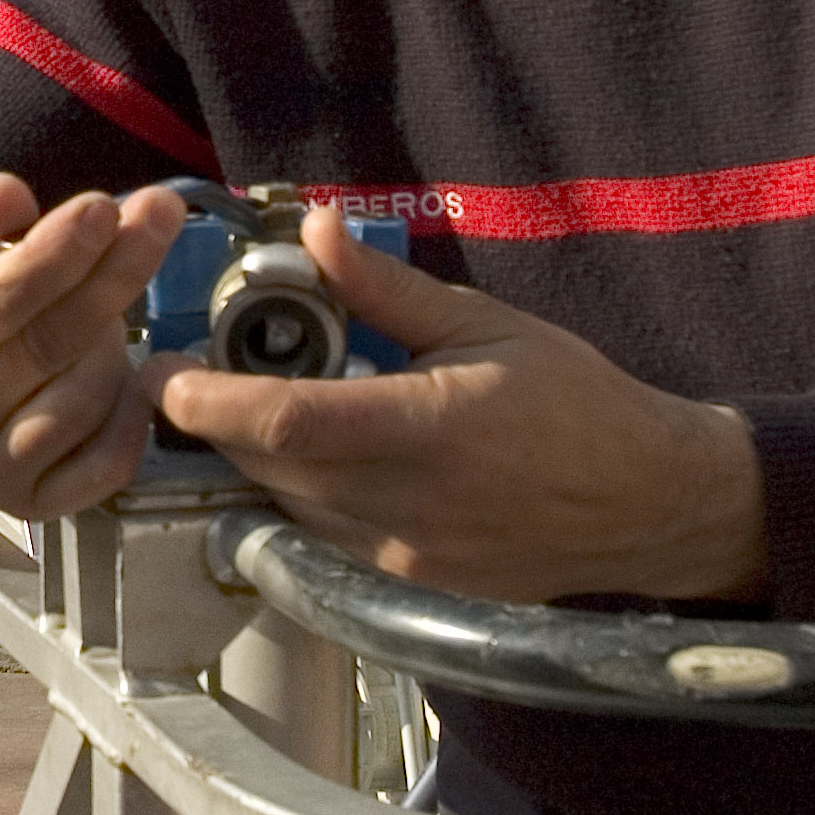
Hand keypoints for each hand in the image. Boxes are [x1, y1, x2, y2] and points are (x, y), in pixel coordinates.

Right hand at [0, 174, 185, 517]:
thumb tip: (6, 193)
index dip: (54, 254)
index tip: (105, 207)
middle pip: (49, 344)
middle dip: (112, 274)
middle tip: (158, 217)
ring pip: (86, 397)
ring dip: (115, 339)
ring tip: (105, 308)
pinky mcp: (32, 506)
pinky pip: (109, 463)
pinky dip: (134, 413)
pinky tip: (132, 374)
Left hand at [144, 206, 766, 603]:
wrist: (649, 505)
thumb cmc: (576, 403)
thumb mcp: (485, 325)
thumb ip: (387, 291)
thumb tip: (317, 231)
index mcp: (429, 429)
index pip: (288, 423)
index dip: (211, 403)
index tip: (165, 376)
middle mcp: (407, 504)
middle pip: (271, 466)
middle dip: (217, 425)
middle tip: (181, 378)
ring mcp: (404, 555)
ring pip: (289, 505)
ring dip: (256, 460)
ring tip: (241, 407)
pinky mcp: (407, 583)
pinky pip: (322, 535)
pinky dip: (298, 493)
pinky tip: (307, 453)